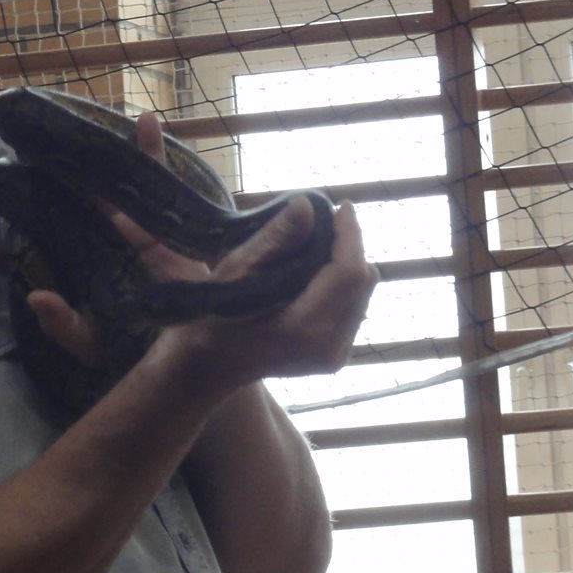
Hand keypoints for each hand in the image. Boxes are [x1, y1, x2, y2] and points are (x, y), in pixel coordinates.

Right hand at [148, 194, 377, 385]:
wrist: (210, 366)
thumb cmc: (213, 318)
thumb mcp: (235, 273)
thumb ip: (274, 241)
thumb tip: (307, 205)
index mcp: (304, 328)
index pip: (348, 274)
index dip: (350, 236)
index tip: (342, 206)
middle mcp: (328, 346)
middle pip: (362, 282)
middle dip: (350, 247)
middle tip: (327, 222)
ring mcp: (334, 356)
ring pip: (362, 294)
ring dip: (347, 265)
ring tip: (322, 244)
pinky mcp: (335, 356)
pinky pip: (354, 308)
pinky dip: (342, 285)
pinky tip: (318, 274)